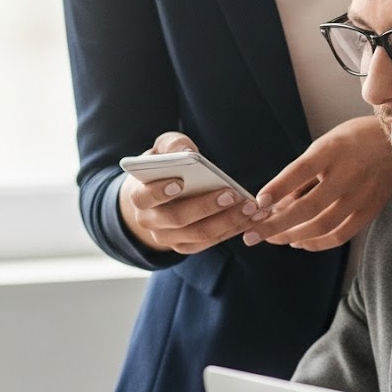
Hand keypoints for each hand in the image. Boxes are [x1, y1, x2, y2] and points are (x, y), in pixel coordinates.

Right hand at [118, 132, 264, 254]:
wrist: (156, 198)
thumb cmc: (163, 167)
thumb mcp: (162, 150)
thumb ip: (173, 145)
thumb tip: (186, 151)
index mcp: (139, 196)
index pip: (145, 196)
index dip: (160, 191)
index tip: (180, 181)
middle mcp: (150, 221)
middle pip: (178, 218)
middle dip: (207, 207)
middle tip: (232, 194)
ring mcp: (168, 238)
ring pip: (198, 234)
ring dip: (227, 221)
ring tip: (252, 207)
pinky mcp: (186, 246)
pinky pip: (211, 241)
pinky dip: (233, 229)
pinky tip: (252, 217)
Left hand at [247, 116, 391, 250]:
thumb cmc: (354, 140)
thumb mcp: (325, 144)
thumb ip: (303, 173)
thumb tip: (277, 202)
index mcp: (332, 150)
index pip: (301, 170)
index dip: (278, 188)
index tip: (258, 202)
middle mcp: (348, 174)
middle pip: (308, 206)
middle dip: (277, 224)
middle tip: (253, 234)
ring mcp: (361, 195)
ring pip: (322, 225)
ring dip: (293, 236)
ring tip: (273, 238)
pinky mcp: (370, 210)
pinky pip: (340, 235)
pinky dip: (317, 243)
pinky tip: (300, 242)